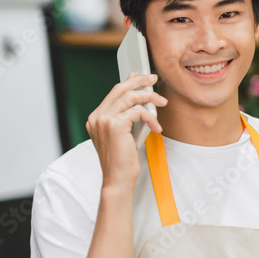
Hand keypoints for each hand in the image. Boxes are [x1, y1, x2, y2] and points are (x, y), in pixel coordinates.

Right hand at [86, 72, 167, 192]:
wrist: (118, 180)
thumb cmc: (122, 160)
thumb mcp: (125, 133)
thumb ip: (128, 114)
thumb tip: (136, 95)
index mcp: (96, 118)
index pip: (114, 92)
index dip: (130, 82)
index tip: (143, 77)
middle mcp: (96, 117)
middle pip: (120, 88)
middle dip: (139, 81)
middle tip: (154, 79)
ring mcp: (103, 120)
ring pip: (130, 97)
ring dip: (150, 97)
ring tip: (162, 102)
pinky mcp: (115, 126)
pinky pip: (138, 111)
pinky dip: (150, 117)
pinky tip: (156, 126)